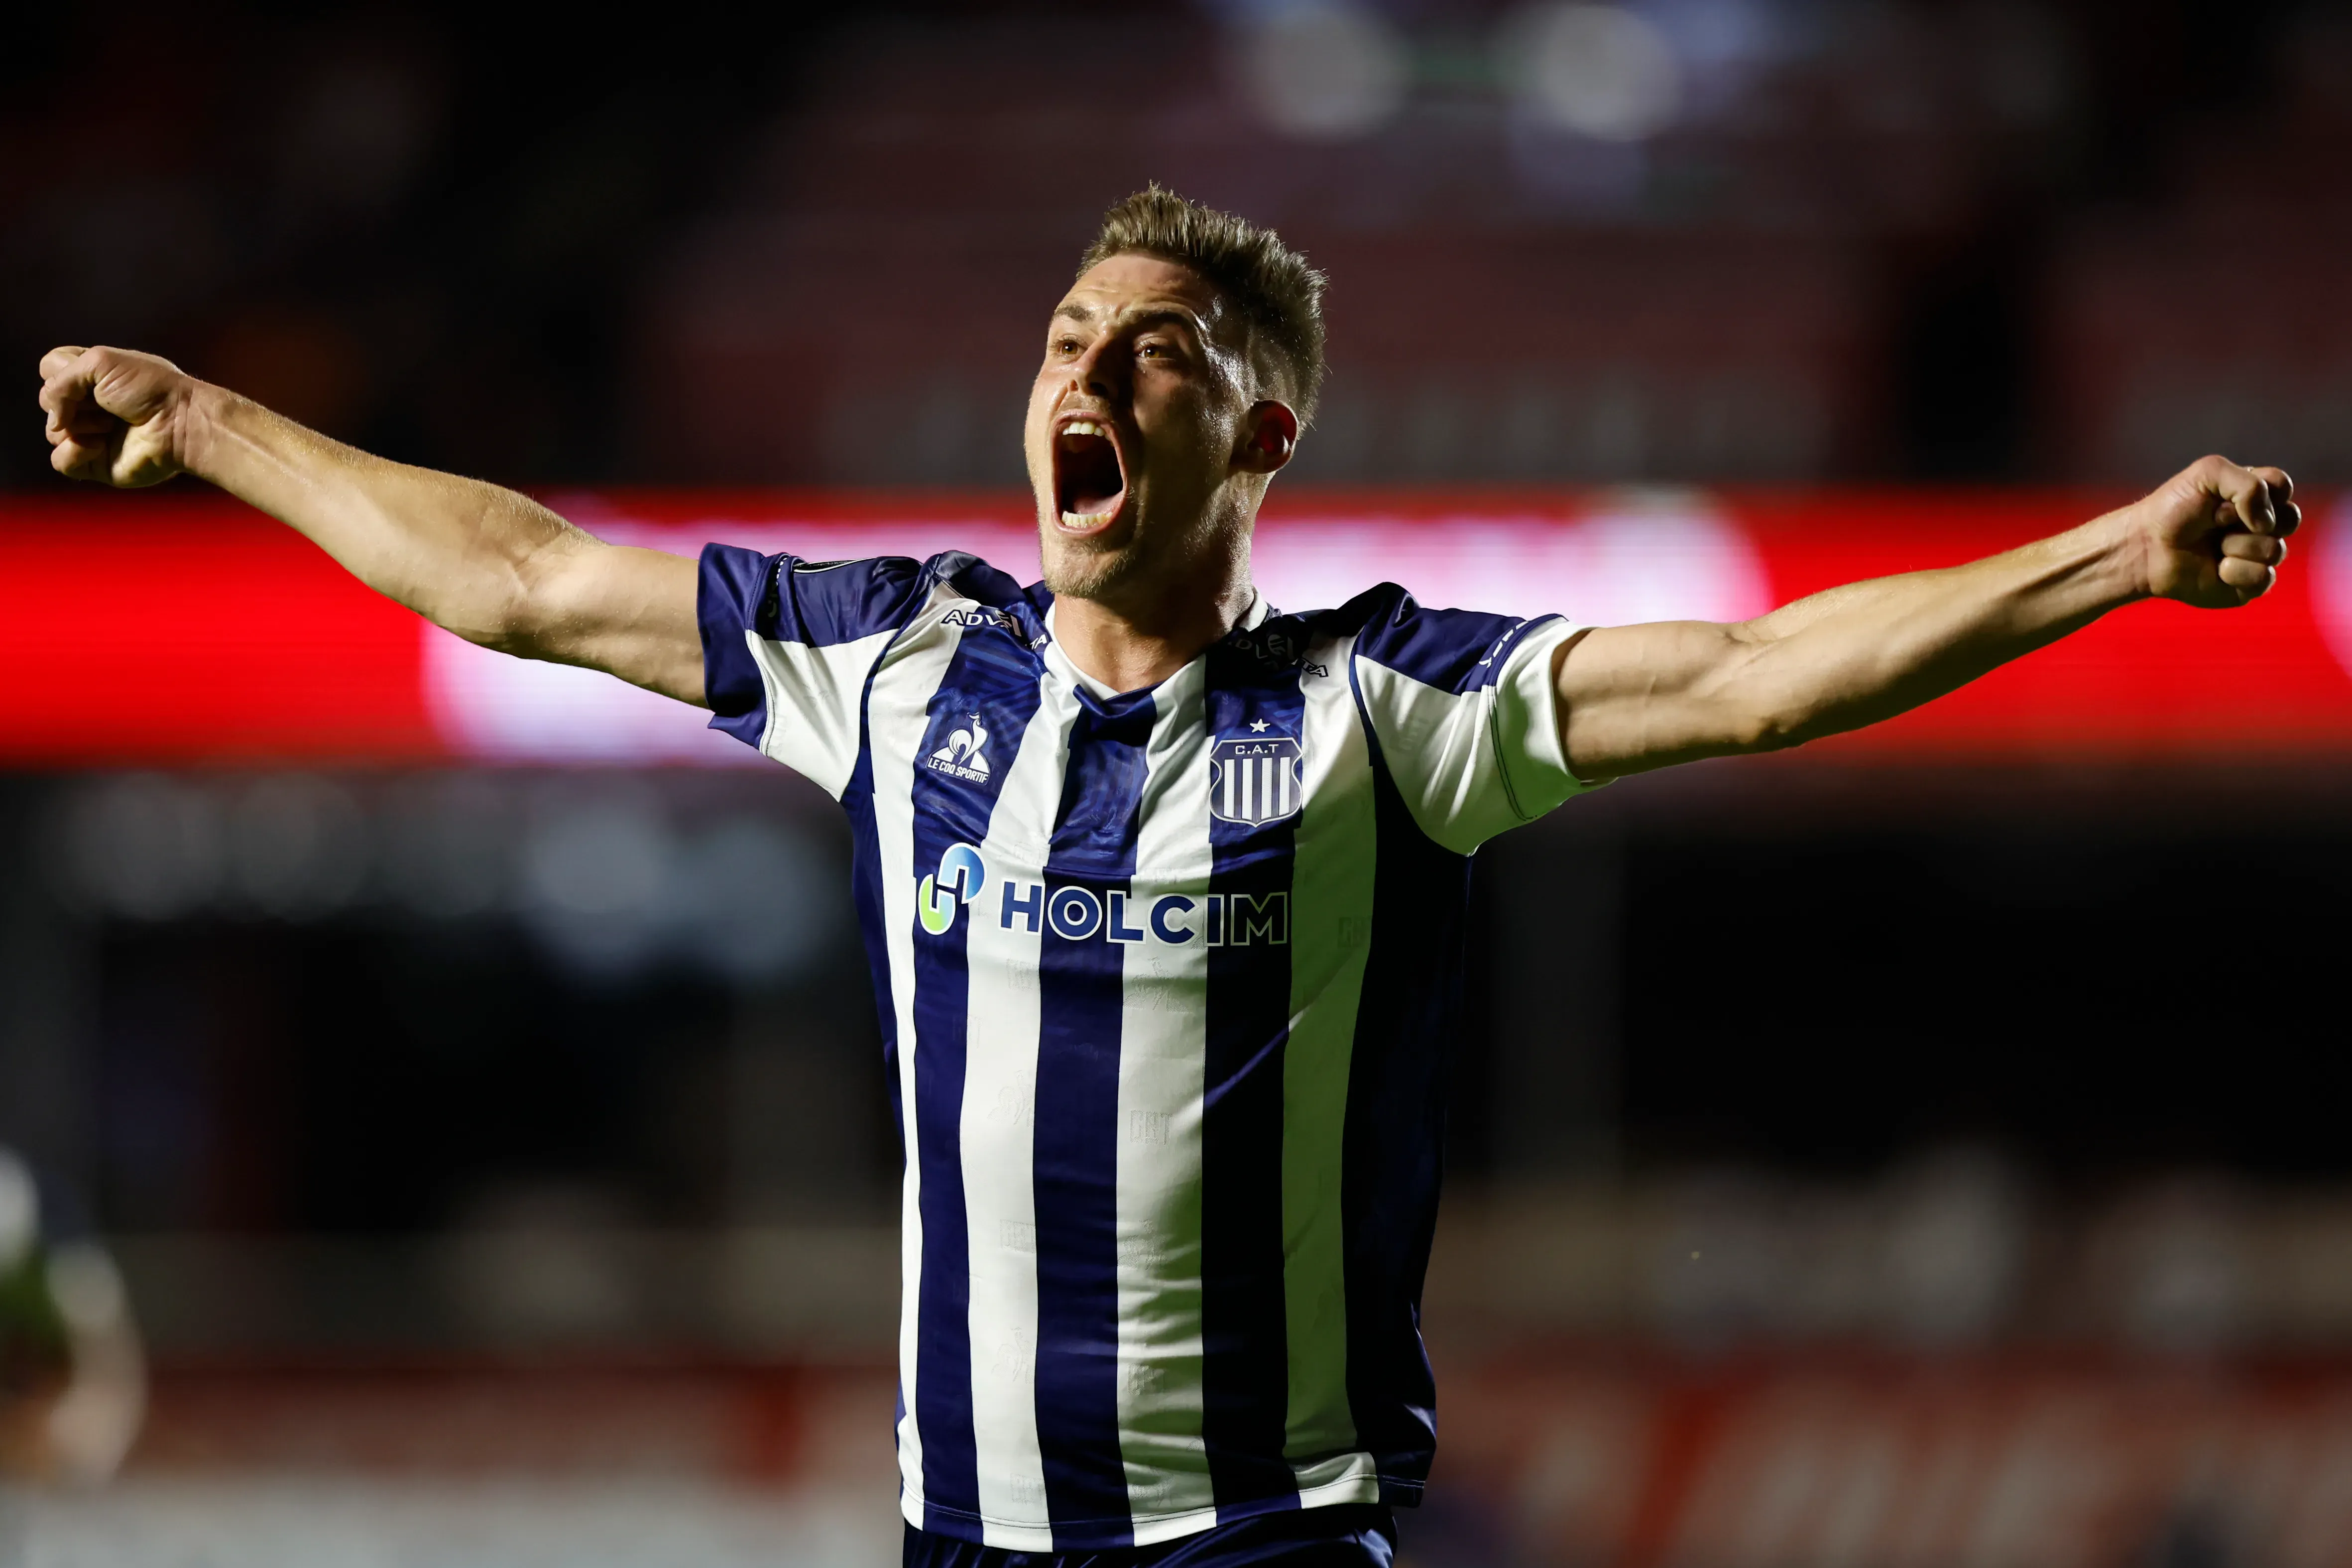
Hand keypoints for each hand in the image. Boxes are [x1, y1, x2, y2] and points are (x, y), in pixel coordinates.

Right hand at [38, 345, 198, 487]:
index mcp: (92, 376)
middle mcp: (89, 404)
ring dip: (79, 425)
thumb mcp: (100, 361)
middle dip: (71, 401)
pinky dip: (73, 453)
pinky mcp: (95, 462)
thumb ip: (61, 379)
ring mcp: (91, 434)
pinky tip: (98, 447)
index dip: (60, 373)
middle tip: (106, 404)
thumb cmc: (150, 389)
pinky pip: (61, 461)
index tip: (89, 376)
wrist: (180, 424)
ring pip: (52, 432)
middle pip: (47, 400)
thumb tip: (54, 419)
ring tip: (110, 425)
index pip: (50, 368)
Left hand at [2119, 454, 2298, 607]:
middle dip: (2253, 521)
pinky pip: (2265, 578)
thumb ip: (2249, 484)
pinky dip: (2237, 572)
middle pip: (2290, 519)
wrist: (2146, 548)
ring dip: (2238, 546)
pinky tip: (2216, 568)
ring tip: (2213, 545)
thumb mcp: (2208, 473)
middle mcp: (2260, 525)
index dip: (2263, 493)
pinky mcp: (2248, 584)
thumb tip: (2267, 523)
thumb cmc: (2172, 508)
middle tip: (2217, 522)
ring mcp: (2256, 555)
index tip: (2229, 498)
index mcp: (2254, 495)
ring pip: (2276, 550)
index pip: (2283, 487)